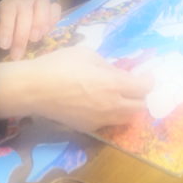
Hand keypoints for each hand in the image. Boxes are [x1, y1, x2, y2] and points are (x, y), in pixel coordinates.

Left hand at [0, 0, 61, 59]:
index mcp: (8, 5)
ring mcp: (39, 3)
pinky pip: (56, 8)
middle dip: (22, 35)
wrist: (17, 5)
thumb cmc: (7, 21)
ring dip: (40, 22)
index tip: (4, 46)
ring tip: (35, 38)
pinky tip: (47, 32)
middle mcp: (24, 2)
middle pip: (25, 12)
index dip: (6, 30)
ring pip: (43, 4)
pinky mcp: (51, 8)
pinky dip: (53, 19)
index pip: (7, 13)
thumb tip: (7, 46)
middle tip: (18, 53)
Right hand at [0, 46, 152, 131]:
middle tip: (135, 87)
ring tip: (121, 97)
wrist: (34, 89)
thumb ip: (107, 65)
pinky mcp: (87, 127)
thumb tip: (116, 72)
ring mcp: (99, 119)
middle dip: (141, 96)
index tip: (146, 75)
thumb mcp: (87, 54)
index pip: (144, 88)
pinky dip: (111, 115)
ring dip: (129, 108)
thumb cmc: (60, 65)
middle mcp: (111, 105)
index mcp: (114, 84)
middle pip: (140, 107)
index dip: (148, 81)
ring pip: (125, 119)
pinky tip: (102, 105)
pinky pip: (108, 123)